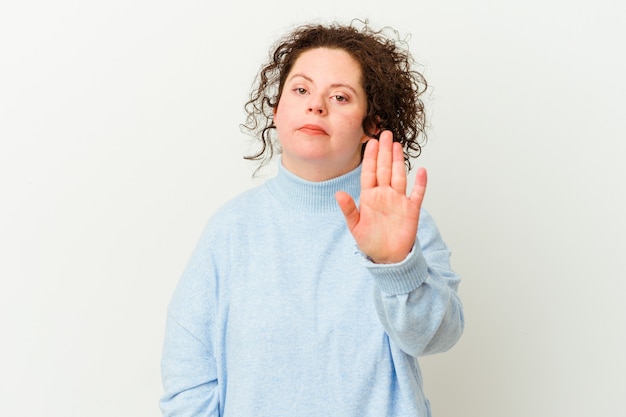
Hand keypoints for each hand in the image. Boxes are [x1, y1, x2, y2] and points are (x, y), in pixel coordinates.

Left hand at [335, 130, 426, 263]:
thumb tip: (338, 194)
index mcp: (369, 197)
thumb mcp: (355, 226)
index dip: (370, 157)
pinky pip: (417, 194)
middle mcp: (384, 195)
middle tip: (384, 133)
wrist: (387, 257)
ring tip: (397, 145)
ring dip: (399, 161)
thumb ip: (349, 209)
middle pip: (385, 169)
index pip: (370, 172)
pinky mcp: (411, 210)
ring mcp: (398, 201)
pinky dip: (420, 183)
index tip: (370, 142)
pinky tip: (422, 171)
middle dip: (384, 152)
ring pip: (399, 176)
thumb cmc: (370, 242)